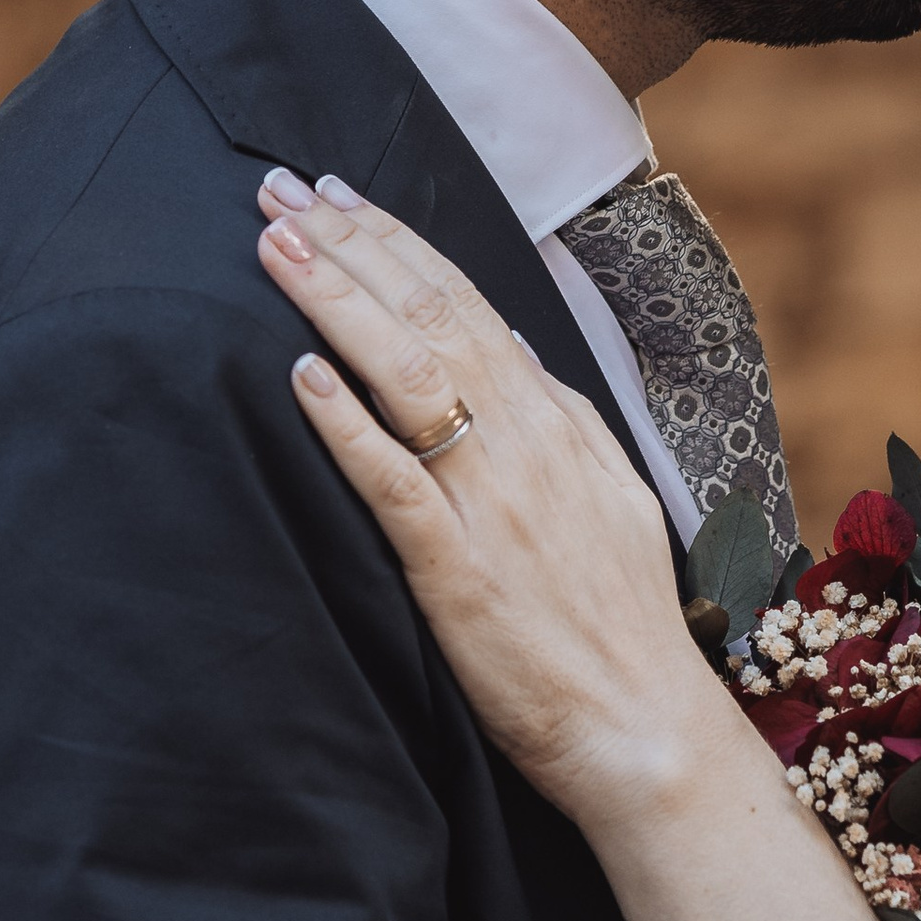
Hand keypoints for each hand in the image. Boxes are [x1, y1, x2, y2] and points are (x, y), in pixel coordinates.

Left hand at [254, 173, 734, 823]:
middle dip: (351, 245)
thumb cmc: (619, 627)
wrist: (647, 730)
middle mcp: (529, 447)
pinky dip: (348, 423)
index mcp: (561, 426)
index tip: (337, 196)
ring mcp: (496, 506)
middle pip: (432, 318)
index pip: (469, 305)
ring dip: (338, 303)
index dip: (398, 243)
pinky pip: (396, 483)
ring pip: (410, 376)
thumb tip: (516, 357)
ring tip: (273, 249)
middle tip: (279, 189)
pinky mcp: (461, 573)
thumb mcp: (612, 498)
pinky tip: (302, 375)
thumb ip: (561, 425)